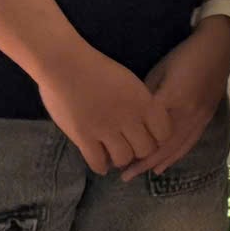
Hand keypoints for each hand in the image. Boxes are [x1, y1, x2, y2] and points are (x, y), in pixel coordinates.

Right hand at [36, 46, 171, 176]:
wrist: (65, 64)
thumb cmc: (96, 67)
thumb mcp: (129, 82)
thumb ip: (138, 103)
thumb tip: (144, 120)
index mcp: (144, 102)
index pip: (164, 132)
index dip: (158, 137)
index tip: (149, 136)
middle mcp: (129, 118)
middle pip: (145, 149)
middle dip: (139, 150)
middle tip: (130, 147)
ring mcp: (106, 129)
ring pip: (123, 158)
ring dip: (120, 159)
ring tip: (114, 155)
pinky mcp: (84, 137)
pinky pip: (97, 162)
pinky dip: (100, 166)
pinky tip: (100, 164)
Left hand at [126, 18, 229, 178]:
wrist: (219, 46)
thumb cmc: (185, 54)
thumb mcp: (160, 70)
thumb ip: (148, 96)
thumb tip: (132, 117)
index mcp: (172, 100)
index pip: (149, 132)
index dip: (133, 147)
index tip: (115, 157)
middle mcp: (187, 114)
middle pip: (163, 146)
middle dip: (143, 163)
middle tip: (124, 176)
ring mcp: (199, 117)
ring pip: (177, 147)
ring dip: (158, 163)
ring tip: (141, 174)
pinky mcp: (207, 117)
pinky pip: (190, 142)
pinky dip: (176, 155)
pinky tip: (165, 165)